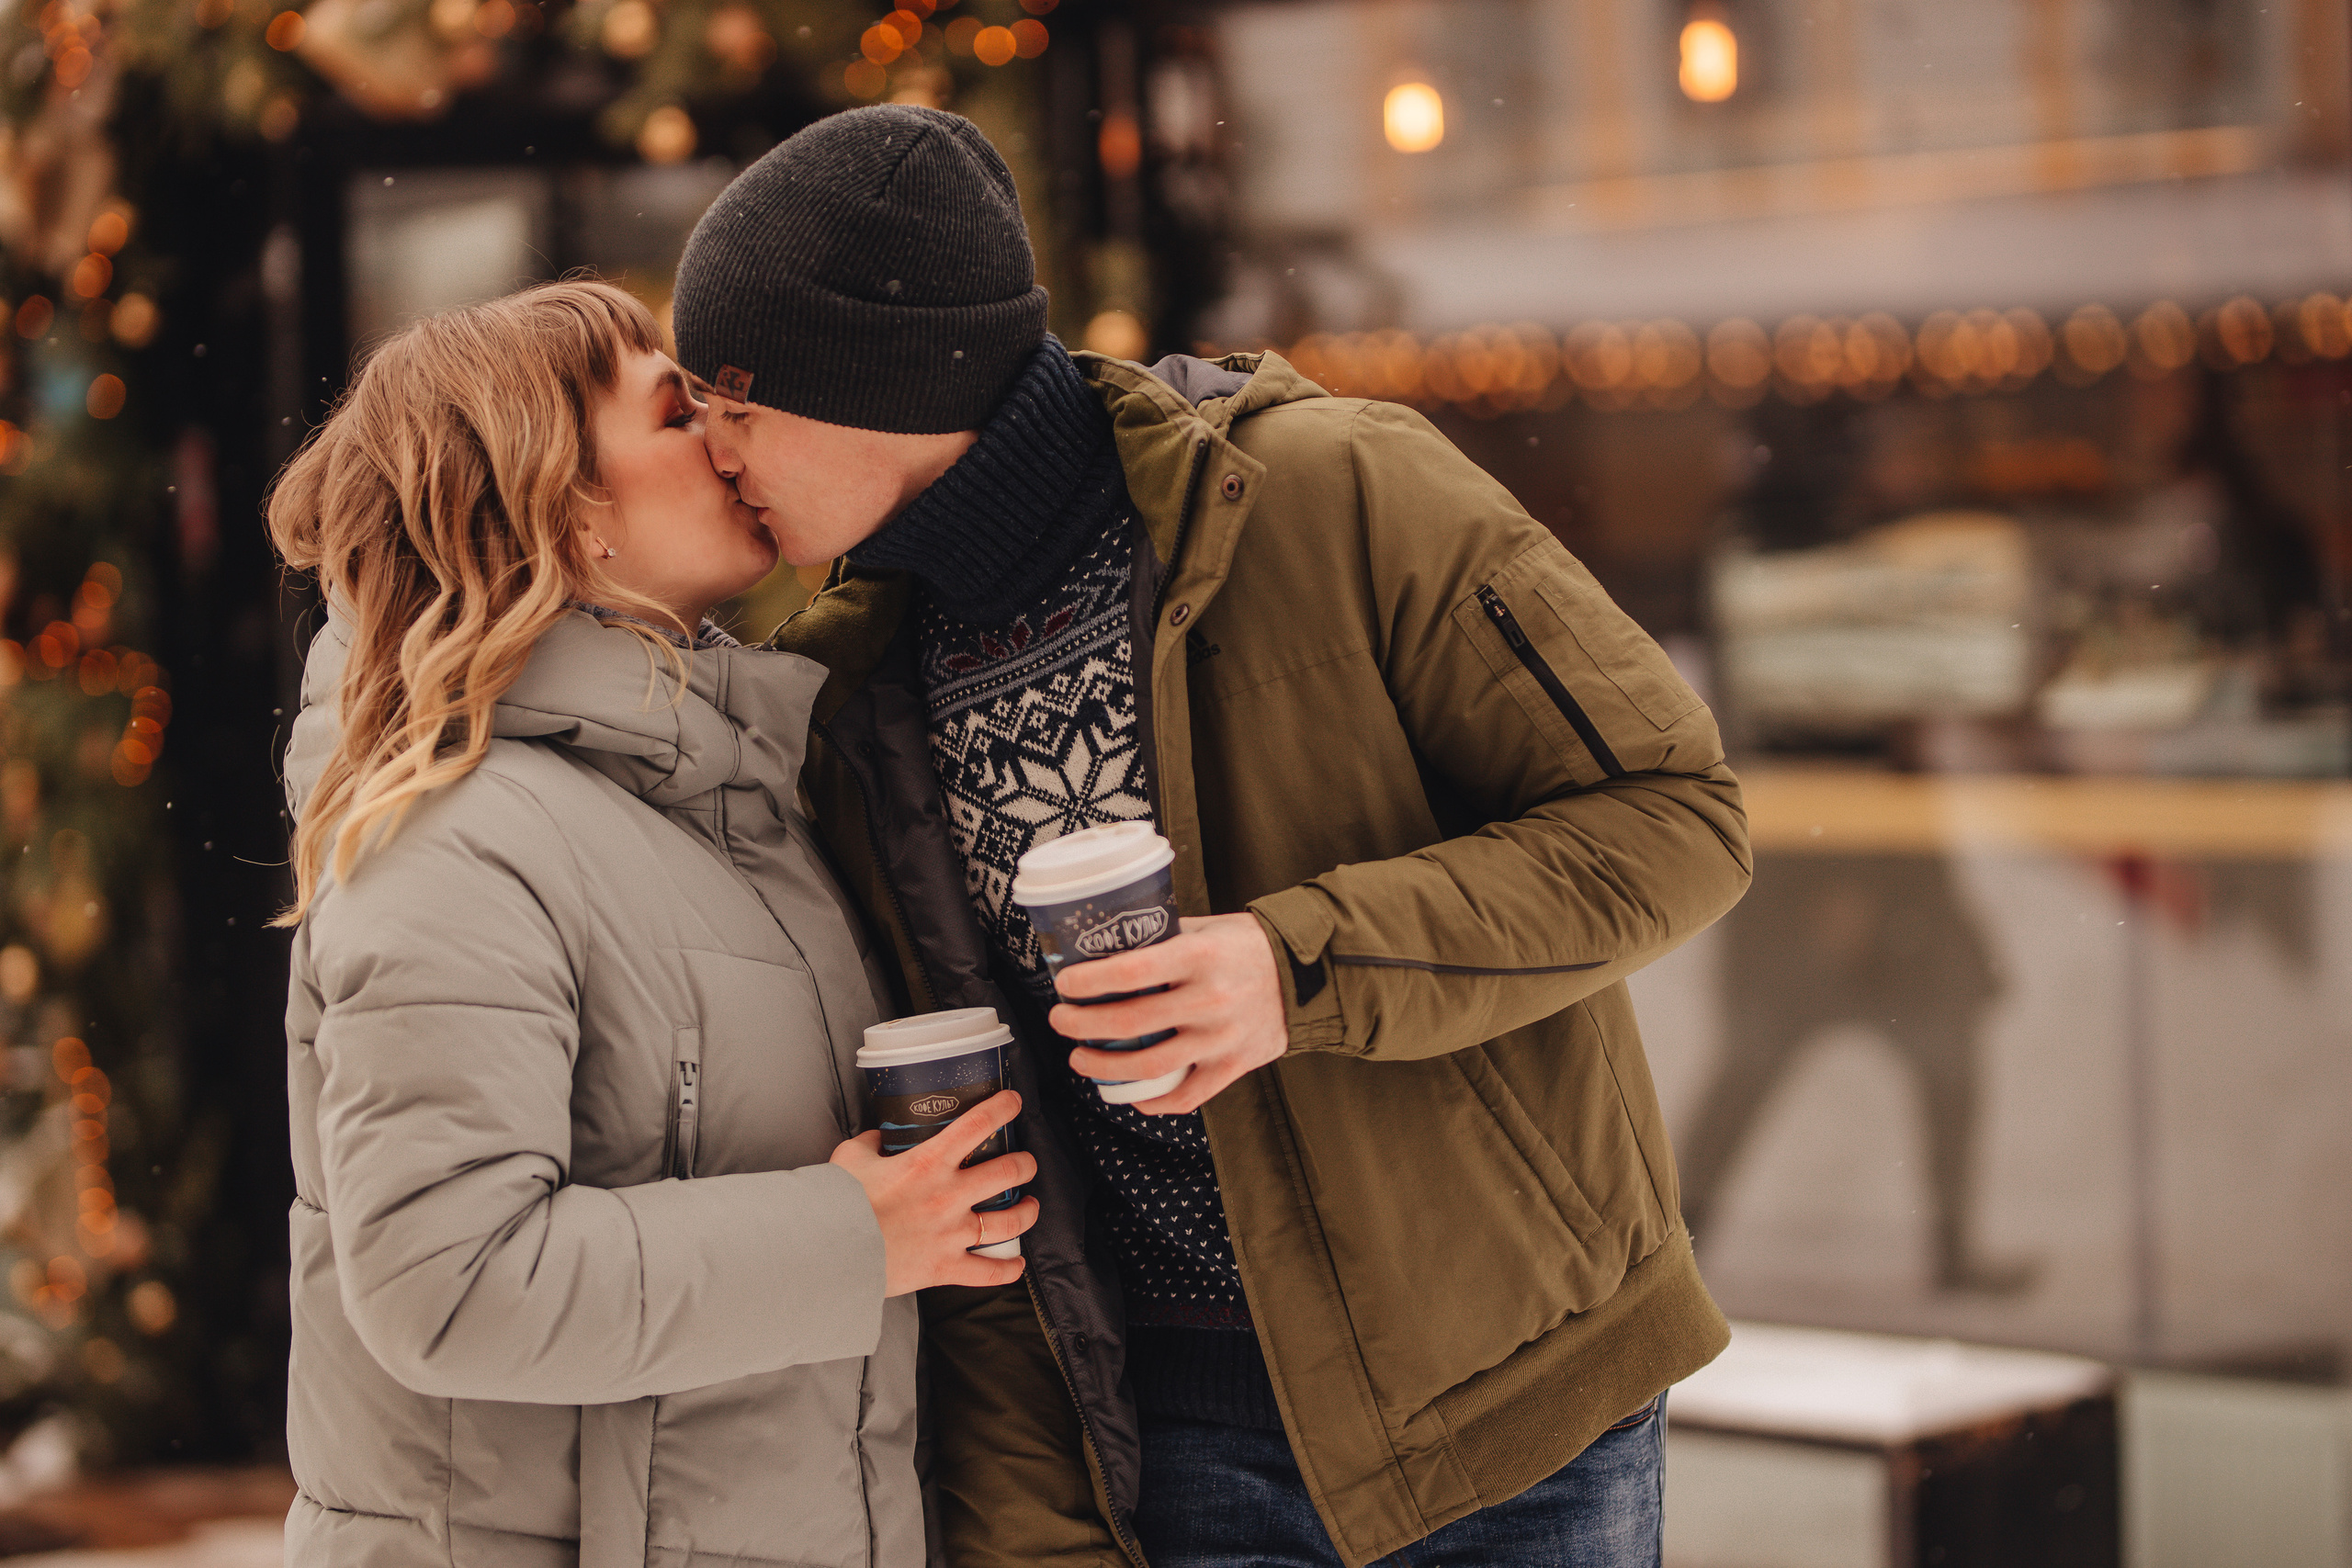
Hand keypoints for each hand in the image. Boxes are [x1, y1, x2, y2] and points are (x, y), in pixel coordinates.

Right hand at [829, 1090, 1037, 1295]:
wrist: (829, 1253)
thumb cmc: (837, 1205)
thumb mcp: (850, 1158)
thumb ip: (871, 1144)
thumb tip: (879, 1139)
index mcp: (927, 1163)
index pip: (976, 1125)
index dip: (1002, 1108)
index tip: (1014, 1102)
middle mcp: (947, 1196)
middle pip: (1007, 1172)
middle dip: (1025, 1164)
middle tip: (1026, 1163)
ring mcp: (950, 1234)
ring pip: (1009, 1221)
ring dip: (1027, 1211)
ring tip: (1031, 1205)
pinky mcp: (946, 1267)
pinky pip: (988, 1273)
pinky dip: (1007, 1270)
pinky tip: (1016, 1265)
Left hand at [1052, 913, 1287, 1115]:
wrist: (1308, 974)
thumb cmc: (1248, 945)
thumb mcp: (1206, 927)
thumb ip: (1162, 937)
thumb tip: (1106, 945)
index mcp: (1200, 956)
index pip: (1131, 971)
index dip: (1089, 982)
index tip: (1064, 985)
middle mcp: (1210, 999)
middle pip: (1130, 1023)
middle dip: (1082, 1025)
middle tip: (1061, 1020)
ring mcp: (1223, 1038)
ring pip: (1150, 1067)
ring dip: (1104, 1067)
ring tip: (1081, 1059)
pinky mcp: (1235, 1066)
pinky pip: (1187, 1096)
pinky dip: (1154, 1102)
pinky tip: (1131, 1097)